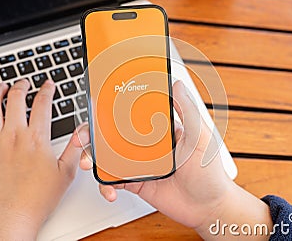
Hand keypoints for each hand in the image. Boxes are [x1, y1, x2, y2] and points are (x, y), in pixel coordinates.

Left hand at [0, 79, 88, 239]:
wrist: (10, 217)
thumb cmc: (37, 199)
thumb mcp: (66, 173)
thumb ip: (76, 148)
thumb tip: (83, 130)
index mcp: (36, 139)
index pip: (43, 104)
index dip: (47, 90)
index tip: (49, 85)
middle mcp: (13, 136)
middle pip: (17, 99)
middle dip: (23, 85)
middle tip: (26, 82)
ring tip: (2, 86)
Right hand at [79, 80, 272, 239]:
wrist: (208, 208)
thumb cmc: (209, 172)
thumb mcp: (201, 137)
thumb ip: (187, 111)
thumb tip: (175, 83)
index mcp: (159, 128)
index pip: (132, 112)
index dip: (112, 108)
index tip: (96, 103)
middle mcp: (146, 144)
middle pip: (112, 133)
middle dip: (92, 133)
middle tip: (82, 137)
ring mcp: (139, 163)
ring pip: (108, 156)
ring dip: (92, 157)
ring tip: (88, 164)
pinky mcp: (135, 182)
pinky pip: (114, 180)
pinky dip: (106, 184)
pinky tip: (111, 189)